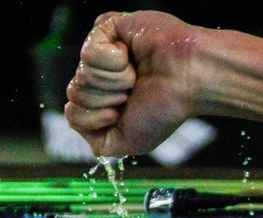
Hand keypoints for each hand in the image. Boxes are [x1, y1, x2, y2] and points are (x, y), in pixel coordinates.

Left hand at [65, 11, 199, 156]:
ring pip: (81, 75)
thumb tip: (74, 120)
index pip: (73, 114)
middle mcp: (99, 77)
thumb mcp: (128, 143)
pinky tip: (130, 56)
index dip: (98, 118)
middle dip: (106, 99)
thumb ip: (98, 143)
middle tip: (134, 90)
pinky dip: (113, 61)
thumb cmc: (165, 109)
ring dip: (115, 80)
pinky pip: (88, 53)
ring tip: (136, 74)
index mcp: (102, 100)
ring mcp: (101, 52)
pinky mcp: (106, 29)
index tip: (127, 111)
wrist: (189, 79)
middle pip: (75, 94)